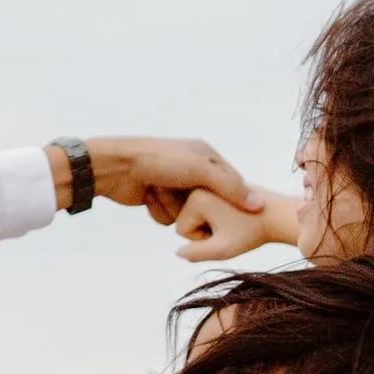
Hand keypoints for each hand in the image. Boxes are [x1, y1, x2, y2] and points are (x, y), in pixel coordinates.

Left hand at [56, 138, 262, 226]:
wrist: (116, 167)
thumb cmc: (159, 161)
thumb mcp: (200, 171)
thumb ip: (229, 187)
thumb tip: (257, 205)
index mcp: (204, 155)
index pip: (231, 182)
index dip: (232, 199)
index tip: (235, 214)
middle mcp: (190, 169)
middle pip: (208, 203)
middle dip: (195, 206)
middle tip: (186, 202)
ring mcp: (173, 185)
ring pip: (188, 214)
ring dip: (172, 209)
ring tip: (158, 192)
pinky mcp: (158, 199)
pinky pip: (169, 218)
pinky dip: (159, 212)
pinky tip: (148, 199)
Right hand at [171, 185, 304, 262]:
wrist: (279, 214)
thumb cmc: (253, 233)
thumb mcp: (222, 249)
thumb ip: (195, 254)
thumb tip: (178, 251)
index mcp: (196, 198)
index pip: (181, 229)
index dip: (201, 239)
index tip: (224, 233)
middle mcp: (199, 185)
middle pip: (186, 219)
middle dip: (204, 228)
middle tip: (230, 227)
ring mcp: (208, 181)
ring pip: (195, 213)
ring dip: (210, 222)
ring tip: (233, 221)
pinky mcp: (217, 182)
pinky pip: (206, 206)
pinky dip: (217, 214)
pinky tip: (235, 215)